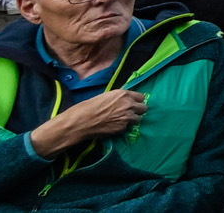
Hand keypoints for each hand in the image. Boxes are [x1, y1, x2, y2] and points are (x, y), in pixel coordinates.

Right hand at [30, 89, 146, 156]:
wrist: (80, 122)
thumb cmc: (88, 107)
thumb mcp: (106, 96)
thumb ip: (119, 98)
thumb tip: (125, 101)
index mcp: (124, 94)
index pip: (141, 97)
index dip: (136, 101)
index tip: (132, 104)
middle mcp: (128, 105)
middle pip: (144, 108)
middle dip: (137, 111)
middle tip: (129, 113)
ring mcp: (126, 117)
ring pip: (138, 119)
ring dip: (132, 120)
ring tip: (121, 120)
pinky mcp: (122, 128)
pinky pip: (127, 127)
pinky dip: (123, 127)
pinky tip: (113, 126)